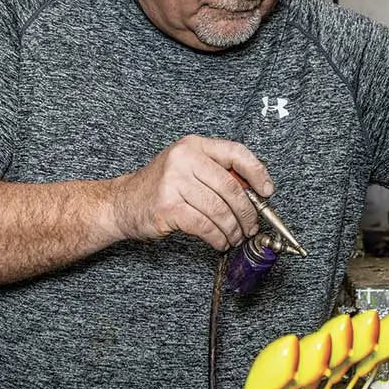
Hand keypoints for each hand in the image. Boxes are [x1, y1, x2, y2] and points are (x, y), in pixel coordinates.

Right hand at [110, 136, 272, 250]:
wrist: (122, 202)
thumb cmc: (159, 187)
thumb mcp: (185, 167)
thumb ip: (215, 172)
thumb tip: (253, 193)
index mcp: (193, 145)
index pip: (236, 152)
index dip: (257, 172)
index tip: (266, 191)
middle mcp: (184, 159)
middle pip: (231, 188)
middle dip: (247, 212)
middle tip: (251, 226)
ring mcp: (174, 182)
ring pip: (220, 210)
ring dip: (233, 229)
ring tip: (235, 237)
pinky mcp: (168, 207)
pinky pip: (205, 226)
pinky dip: (218, 238)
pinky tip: (219, 242)